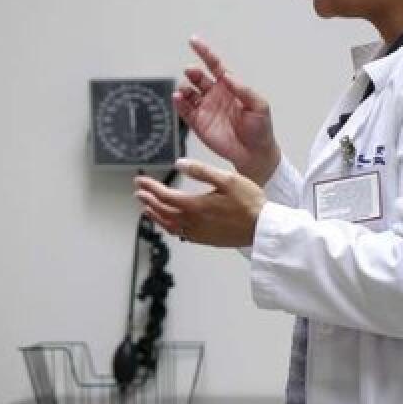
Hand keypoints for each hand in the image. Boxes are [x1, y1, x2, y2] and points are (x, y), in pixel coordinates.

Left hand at [134, 158, 265, 246]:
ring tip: (146, 208)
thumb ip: (201, 171)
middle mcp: (193, 221)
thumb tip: (179, 164)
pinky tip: (168, 223)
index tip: (139, 181)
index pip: (164, 196)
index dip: (149, 187)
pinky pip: (179, 233)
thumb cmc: (250, 204)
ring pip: (168, 224)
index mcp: (196, 205)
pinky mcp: (205, 239)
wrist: (264, 229)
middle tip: (138, 192)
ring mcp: (198, 233)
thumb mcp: (228, 179)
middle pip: (163, 210)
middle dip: (148, 199)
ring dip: (155, 214)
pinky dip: (168, 226)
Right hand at [176, 36, 279, 184]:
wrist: (254, 153)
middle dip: (193, 72)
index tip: (193, 41)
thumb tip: (226, 76)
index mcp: (229, 86)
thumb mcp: (259, 105)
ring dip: (184, 88)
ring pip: (188, 93)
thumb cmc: (260, 128)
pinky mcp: (198, 123)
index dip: (204, 52)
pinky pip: (185, 110)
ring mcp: (205, 109)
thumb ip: (243, 90)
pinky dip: (179, 103)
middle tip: (191, 71)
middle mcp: (215, 95)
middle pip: (198, 77)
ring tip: (184, 91)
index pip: (214, 65)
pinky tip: (178, 99)